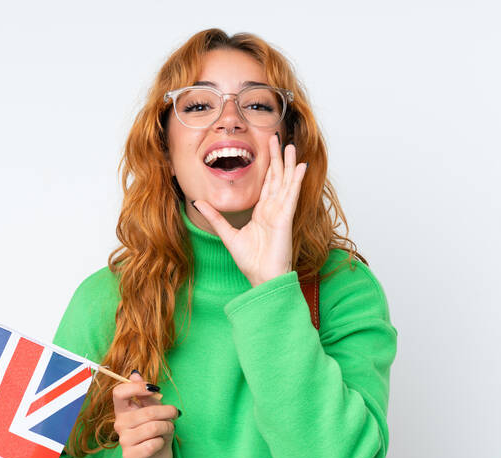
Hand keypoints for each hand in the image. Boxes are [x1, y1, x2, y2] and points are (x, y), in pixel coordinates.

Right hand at [111, 371, 178, 457]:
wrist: (158, 456)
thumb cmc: (156, 430)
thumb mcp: (153, 409)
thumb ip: (146, 394)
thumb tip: (134, 373)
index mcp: (122, 410)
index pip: (119, 392)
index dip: (137, 387)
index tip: (154, 389)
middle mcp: (119, 424)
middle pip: (147, 412)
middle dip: (167, 411)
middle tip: (175, 414)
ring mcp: (124, 441)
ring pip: (153, 427)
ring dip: (168, 427)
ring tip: (168, 429)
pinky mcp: (131, 456)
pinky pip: (154, 443)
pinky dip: (163, 442)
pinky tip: (160, 443)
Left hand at [192, 134, 306, 286]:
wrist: (262, 278)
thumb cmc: (250, 261)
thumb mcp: (227, 234)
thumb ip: (215, 217)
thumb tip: (198, 202)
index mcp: (262, 212)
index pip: (267, 184)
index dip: (268, 166)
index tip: (267, 149)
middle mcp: (273, 209)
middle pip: (277, 177)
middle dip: (277, 157)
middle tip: (276, 137)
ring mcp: (280, 212)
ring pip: (286, 182)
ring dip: (289, 163)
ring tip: (291, 146)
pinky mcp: (285, 218)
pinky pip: (292, 195)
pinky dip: (296, 180)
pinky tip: (301, 166)